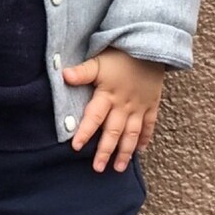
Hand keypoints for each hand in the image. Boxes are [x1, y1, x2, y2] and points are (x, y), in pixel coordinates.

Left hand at [61, 49, 165, 172]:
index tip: (76, 147)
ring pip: (132, 134)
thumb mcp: (99, 61)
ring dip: (125, 152)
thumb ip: (82, 72)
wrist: (151, 46)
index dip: (85, 132)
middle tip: (98, 168)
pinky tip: (140, 150)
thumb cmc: (121, 54)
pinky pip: (149, 125)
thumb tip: (63, 75)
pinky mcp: (151, 104)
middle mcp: (124, 105)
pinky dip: (145, 138)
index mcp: (108, 95)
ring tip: (119, 168)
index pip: (94, 117)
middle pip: (113, 132)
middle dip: (105, 151)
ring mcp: (139, 107)